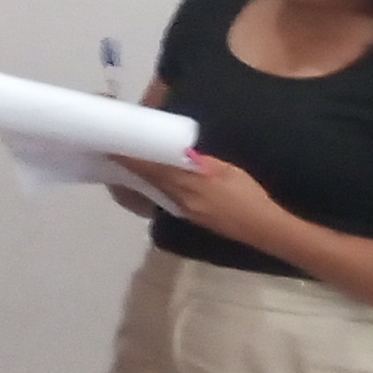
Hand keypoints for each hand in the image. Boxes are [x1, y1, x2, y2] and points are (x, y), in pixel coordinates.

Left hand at [112, 151, 287, 245]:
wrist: (261, 227)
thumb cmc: (248, 195)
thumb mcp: (226, 171)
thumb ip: (201, 162)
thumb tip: (178, 151)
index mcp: (187, 184)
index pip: (151, 168)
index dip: (130, 157)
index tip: (110, 144)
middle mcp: (178, 198)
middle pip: (146, 178)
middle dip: (129, 164)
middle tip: (113, 147)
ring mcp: (181, 209)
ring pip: (152, 188)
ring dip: (138, 175)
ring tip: (126, 160)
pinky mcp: (186, 215)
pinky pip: (160, 197)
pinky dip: (151, 185)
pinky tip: (150, 178)